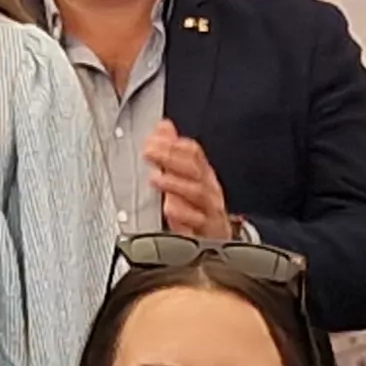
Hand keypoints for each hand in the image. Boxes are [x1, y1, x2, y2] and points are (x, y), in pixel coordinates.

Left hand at [144, 122, 231, 240]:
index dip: (173, 143)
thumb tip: (163, 126)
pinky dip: (184, 214)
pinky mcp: (206, 232)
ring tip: (155, 177)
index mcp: (203, 174)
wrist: (217, 238)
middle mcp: (208, 189)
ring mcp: (209, 210)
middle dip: (170, 158)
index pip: (193, 152)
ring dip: (175, 183)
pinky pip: (198, 222)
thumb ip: (173, 152)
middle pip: (194, 169)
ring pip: (197, 193)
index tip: (153, 139)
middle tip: (148, 152)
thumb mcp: (187, 178)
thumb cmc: (198, 207)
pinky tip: (170, 208)